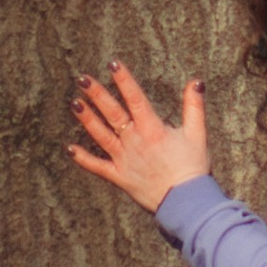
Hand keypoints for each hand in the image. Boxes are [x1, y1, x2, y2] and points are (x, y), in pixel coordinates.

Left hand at [70, 63, 211, 216]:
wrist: (186, 202)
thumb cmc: (193, 168)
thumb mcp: (197, 134)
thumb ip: (194, 107)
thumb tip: (196, 82)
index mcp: (153, 129)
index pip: (135, 99)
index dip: (124, 80)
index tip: (113, 64)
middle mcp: (135, 142)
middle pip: (113, 113)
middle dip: (97, 94)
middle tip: (82, 79)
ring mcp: (124, 159)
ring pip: (101, 136)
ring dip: (87, 119)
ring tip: (74, 103)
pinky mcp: (119, 177)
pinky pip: (98, 167)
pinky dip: (83, 159)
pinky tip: (69, 149)